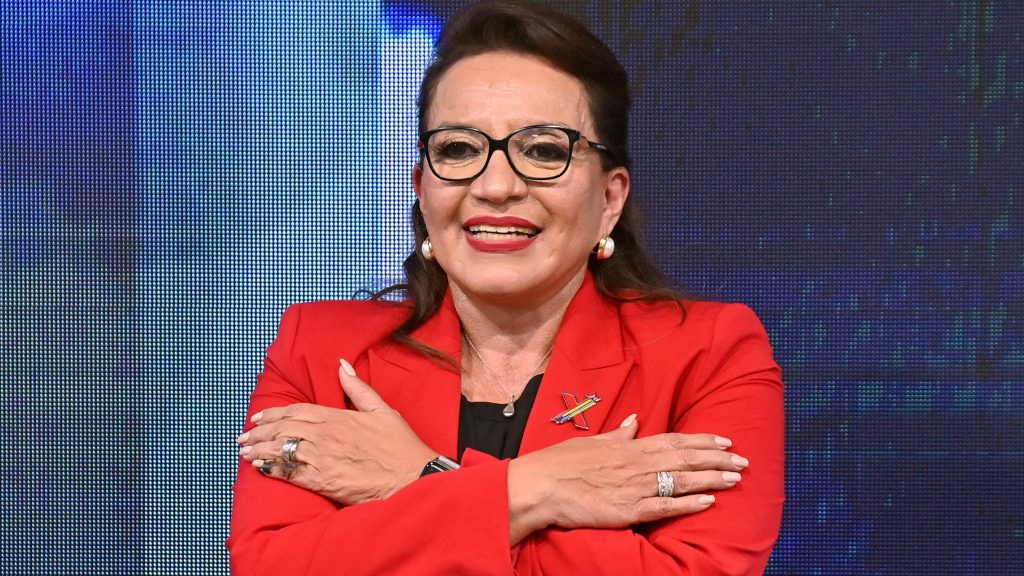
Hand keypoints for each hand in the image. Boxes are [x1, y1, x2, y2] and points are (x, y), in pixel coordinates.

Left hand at [237, 359, 436, 504]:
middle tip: (244, 436)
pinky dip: (273, 469)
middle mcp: (325, 436)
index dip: (274, 413)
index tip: (258, 417)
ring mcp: (322, 458)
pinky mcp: (322, 481)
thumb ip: (358, 388)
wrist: (412, 477)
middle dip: (260, 432)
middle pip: (283, 429)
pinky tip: (261, 468)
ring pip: (282, 450)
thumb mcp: (383, 410)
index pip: (296, 411)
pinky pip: (290, 473)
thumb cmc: (400, 446)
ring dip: (260, 450)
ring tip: (245, 452)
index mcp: (338, 417)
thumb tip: (342, 365)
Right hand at [507, 415, 747, 542]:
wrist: (539, 486)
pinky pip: (664, 507)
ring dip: (711, 478)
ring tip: (735, 479)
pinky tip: (709, 502)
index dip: (702, 440)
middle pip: (684, 458)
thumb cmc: (559, 463)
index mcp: (627, 446)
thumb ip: (617, 434)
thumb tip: (634, 420)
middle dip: (716, 459)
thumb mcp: (591, 441)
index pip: (673, 440)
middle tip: (743, 461)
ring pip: (680, 480)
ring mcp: (633, 488)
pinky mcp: (627, 511)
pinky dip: (688, 504)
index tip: (724, 441)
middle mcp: (636, 464)